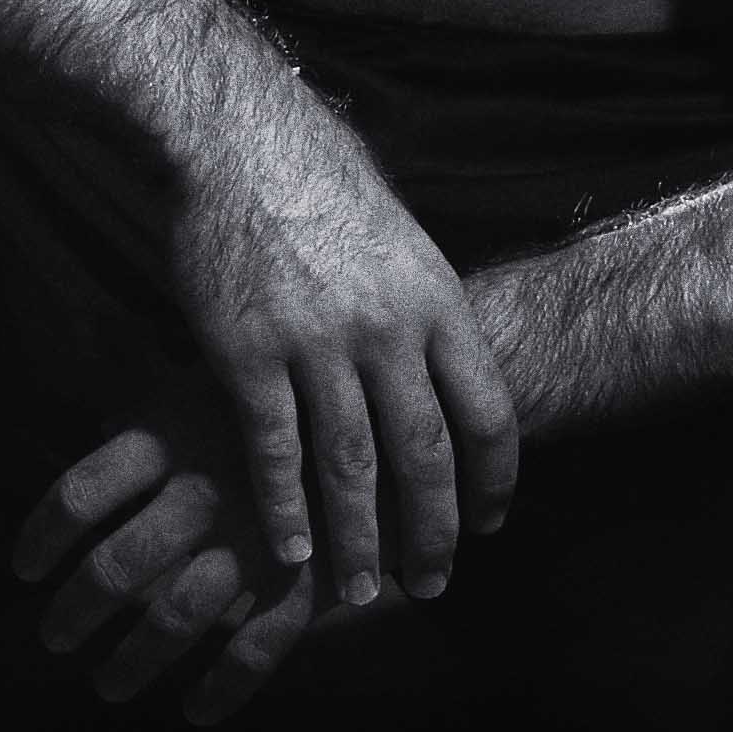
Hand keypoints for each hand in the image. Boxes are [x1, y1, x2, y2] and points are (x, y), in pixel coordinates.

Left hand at [11, 392, 317, 722]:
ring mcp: (254, 540)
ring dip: (130, 662)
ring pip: (170, 620)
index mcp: (171, 433)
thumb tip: (96, 420)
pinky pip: (253, 652)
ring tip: (107, 684)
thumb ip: (152, 398)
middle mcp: (202, 490)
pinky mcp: (306, 580)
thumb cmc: (294, 388)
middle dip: (72, 614)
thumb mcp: (215, 375)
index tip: (21, 568)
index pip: (80, 493)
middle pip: (113, 566)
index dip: (39, 536)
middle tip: (53, 638)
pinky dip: (219, 690)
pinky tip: (194, 711)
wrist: (399, 408)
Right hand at [153, 64, 519, 623]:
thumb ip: (422, 309)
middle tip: (430, 585)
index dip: (494, 480)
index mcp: (436, 301)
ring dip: (358, 540)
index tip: (488, 525)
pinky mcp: (249, 353)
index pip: (488, 412)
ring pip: (351, 466)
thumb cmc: (318, 181)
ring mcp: (318, 343)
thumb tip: (446, 365)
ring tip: (358, 592)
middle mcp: (388, 329)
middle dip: (431, 531)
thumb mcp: (400, 238)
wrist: (237, 139)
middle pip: (424, 454)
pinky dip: (285, 510)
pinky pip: (275, 451)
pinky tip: (289, 553)